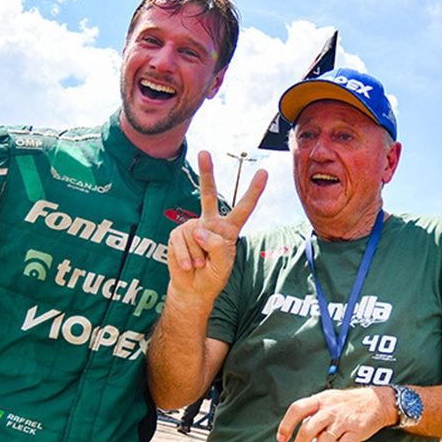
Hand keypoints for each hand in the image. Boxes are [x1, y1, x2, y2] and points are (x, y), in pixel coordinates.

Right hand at [165, 152, 266, 302]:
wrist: (192, 288)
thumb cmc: (212, 276)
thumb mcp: (223, 265)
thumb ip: (216, 246)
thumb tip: (199, 229)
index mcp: (228, 229)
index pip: (244, 208)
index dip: (254, 191)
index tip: (263, 172)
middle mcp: (210, 223)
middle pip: (208, 195)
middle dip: (206, 173)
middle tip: (204, 152)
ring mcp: (193, 227)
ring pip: (195, 234)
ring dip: (197, 255)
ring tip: (199, 264)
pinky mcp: (178, 234)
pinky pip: (181, 242)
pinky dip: (185, 257)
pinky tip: (188, 264)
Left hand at [276, 387, 397, 441]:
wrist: (377, 401)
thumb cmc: (348, 403)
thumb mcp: (328, 398)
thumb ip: (313, 411)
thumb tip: (299, 429)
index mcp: (320, 400)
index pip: (297, 409)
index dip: (286, 425)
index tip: (282, 438)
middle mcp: (330, 410)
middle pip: (308, 429)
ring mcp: (343, 421)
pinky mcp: (356, 432)